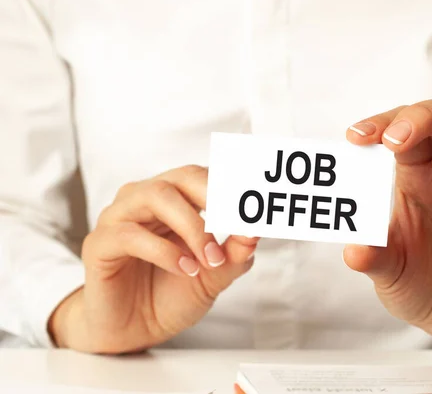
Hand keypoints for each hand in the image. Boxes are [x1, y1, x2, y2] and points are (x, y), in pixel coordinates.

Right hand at [48, 165, 258, 353]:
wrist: (135, 331)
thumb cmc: (172, 293)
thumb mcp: (214, 274)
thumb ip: (235, 252)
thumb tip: (256, 231)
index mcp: (175, 199)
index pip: (204, 176)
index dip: (231, 188)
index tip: (255, 211)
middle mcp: (145, 199)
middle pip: (181, 177)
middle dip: (214, 197)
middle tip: (235, 225)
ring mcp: (119, 217)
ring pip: (155, 196)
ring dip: (192, 226)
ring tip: (210, 259)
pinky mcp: (98, 244)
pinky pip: (130, 234)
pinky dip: (164, 251)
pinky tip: (184, 269)